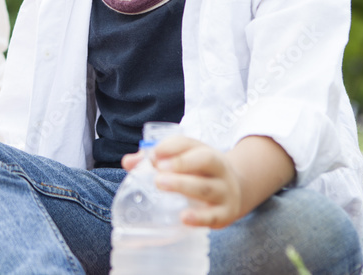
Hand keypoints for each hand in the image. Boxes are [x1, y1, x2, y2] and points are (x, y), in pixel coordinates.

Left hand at [121, 134, 294, 229]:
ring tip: (161, 185)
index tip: (152, 154)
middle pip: (204, 161)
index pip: (189, 144)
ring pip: (207, 188)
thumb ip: (155, 160)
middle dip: (180, 163)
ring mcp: (224, 191)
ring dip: (184, 186)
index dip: (170, 147)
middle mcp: (219, 169)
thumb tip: (127, 162)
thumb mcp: (183, 161)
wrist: (235, 191)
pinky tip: (184, 218)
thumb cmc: (199, 173)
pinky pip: (213, 216)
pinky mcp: (225, 213)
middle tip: (157, 171)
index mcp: (205, 151)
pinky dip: (199, 218)